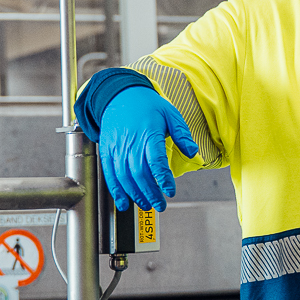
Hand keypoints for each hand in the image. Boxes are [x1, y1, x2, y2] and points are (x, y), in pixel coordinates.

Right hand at [99, 87, 197, 212]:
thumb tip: (193, 152)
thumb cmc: (147, 105)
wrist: (119, 95)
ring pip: (124, 177)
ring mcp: (117, 148)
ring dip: (135, 194)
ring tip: (147, 204)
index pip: (156, 161)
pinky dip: (116, 191)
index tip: (171, 191)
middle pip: (139, 173)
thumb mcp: (170, 113)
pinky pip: (110, 174)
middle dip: (151, 193)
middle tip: (161, 205)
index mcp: (149, 133)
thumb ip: (182, 134)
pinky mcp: (107, 151)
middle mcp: (131, 142)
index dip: (163, 178)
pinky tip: (123, 203)